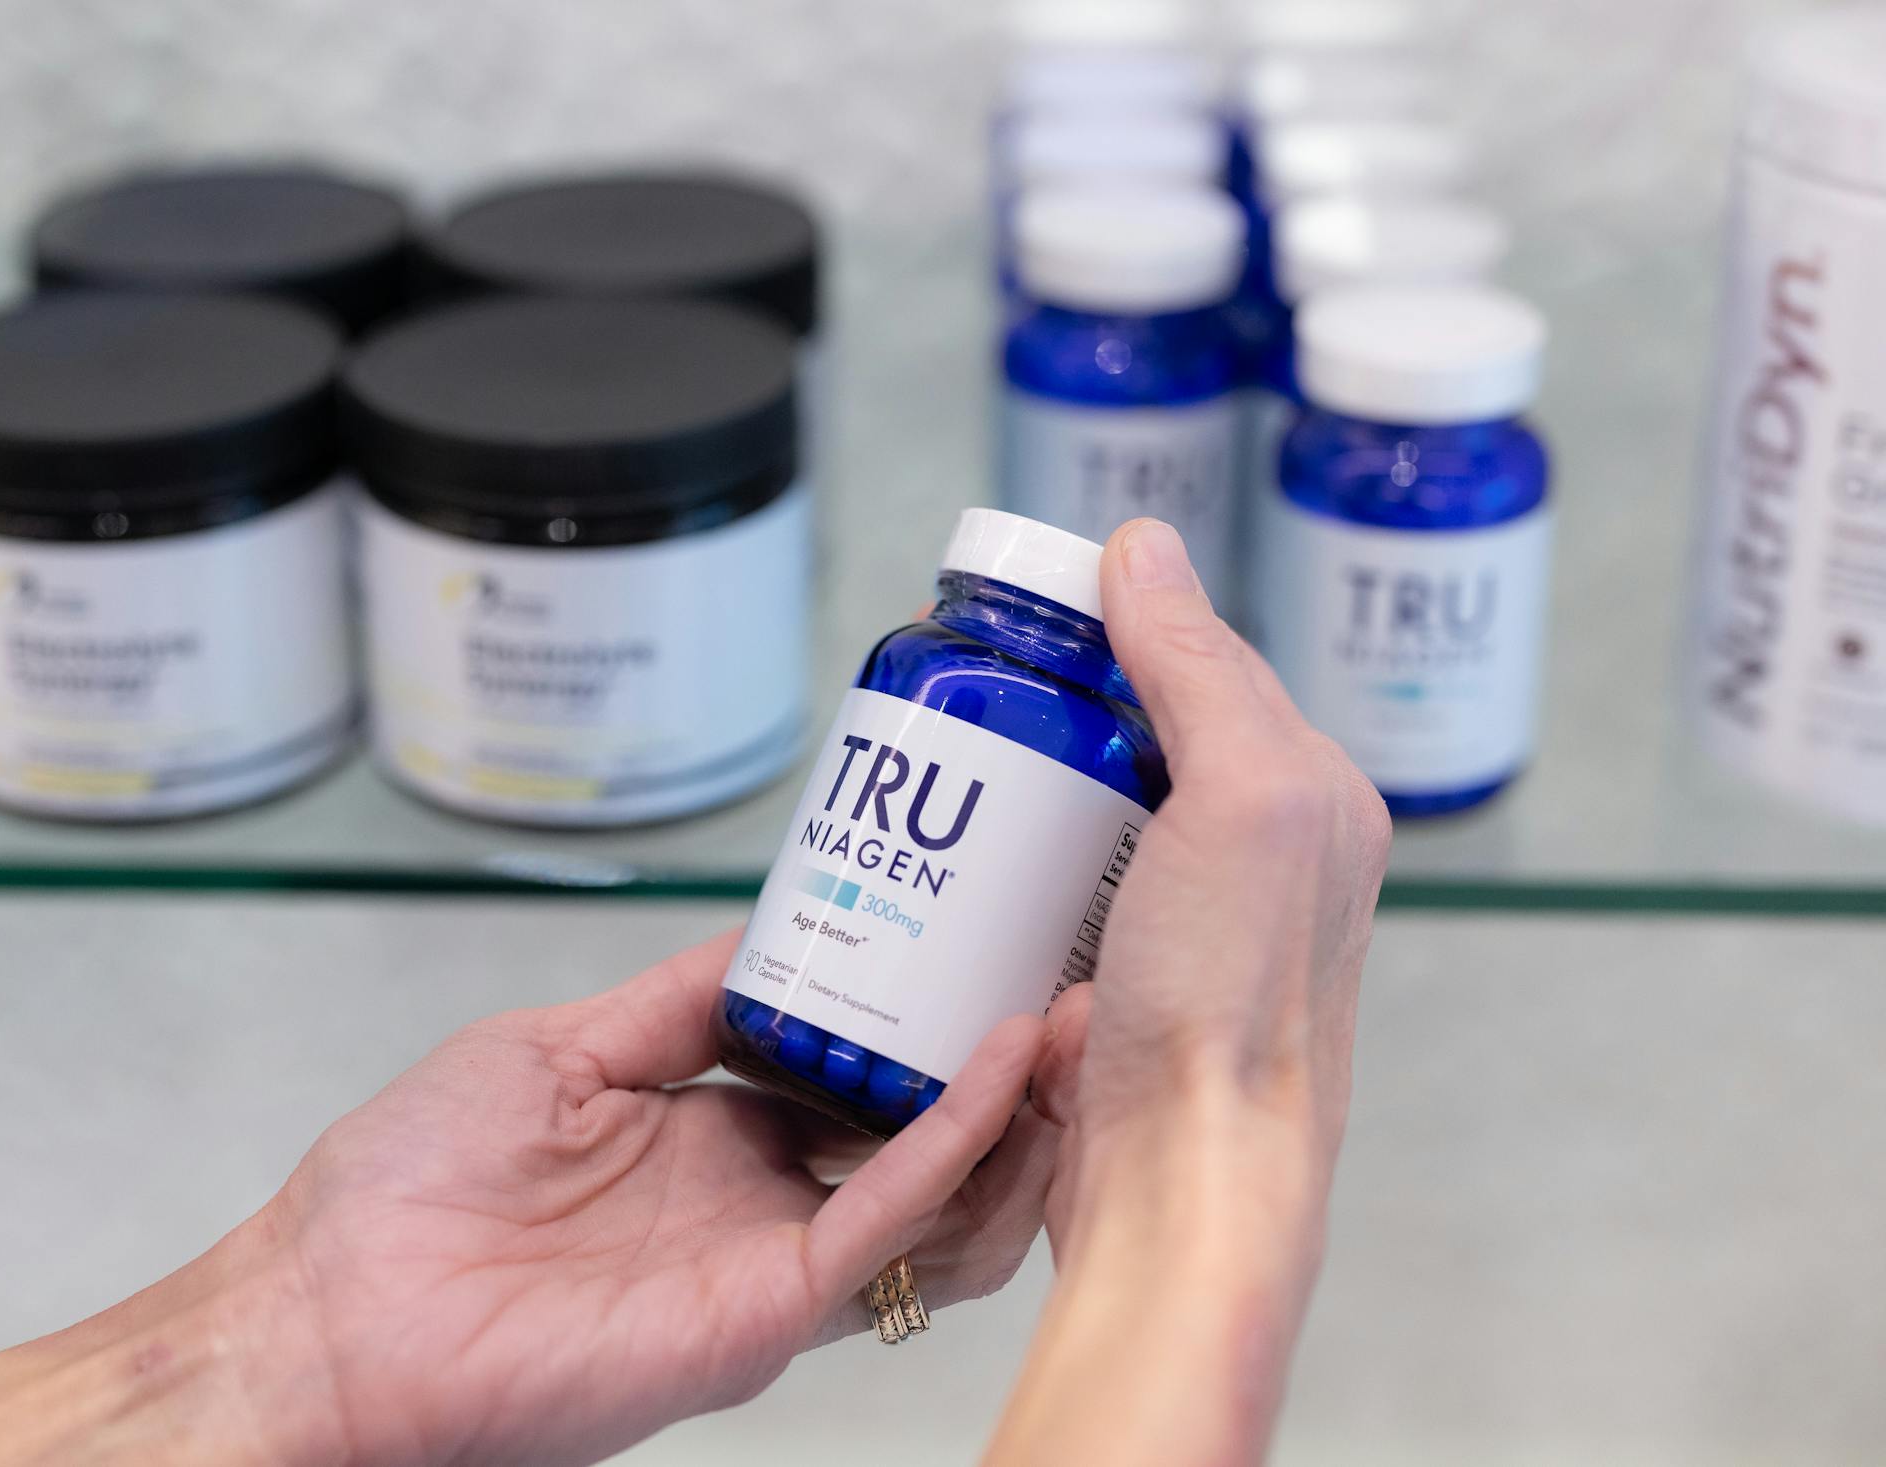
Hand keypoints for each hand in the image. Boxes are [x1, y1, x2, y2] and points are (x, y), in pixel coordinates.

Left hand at [0, 933, 1059, 1466]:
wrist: (332, 1313)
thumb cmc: (408, 1187)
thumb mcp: (557, 1048)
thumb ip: (677, 1003)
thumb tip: (773, 931)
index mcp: (715, 1134)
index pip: (861, 1076)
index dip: (935, 1015)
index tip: (996, 937)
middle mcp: (760, 1201)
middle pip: (925, 1141)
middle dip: (1011, 1066)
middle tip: (1074, 971)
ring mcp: (770, 1262)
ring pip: (941, 1200)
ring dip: (1015, 1111)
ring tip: (1071, 1018)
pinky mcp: (763, 1314)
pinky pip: (884, 1228)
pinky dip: (952, 1148)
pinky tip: (995, 1070)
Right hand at [993, 519, 1391, 1466]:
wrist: (1180, 1187)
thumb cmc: (1227, 1013)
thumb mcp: (1239, 801)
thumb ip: (1201, 668)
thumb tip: (1146, 549)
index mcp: (1314, 799)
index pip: (1206, 659)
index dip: (1116, 620)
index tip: (1025, 604)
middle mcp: (1261, 862)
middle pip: (1136, 737)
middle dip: (1051, 706)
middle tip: (966, 694)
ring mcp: (1186, 928)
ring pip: (1086, 818)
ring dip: (1019, 794)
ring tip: (945, 776)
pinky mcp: (1116, 986)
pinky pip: (1047, 901)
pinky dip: (1002, 879)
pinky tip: (959, 875)